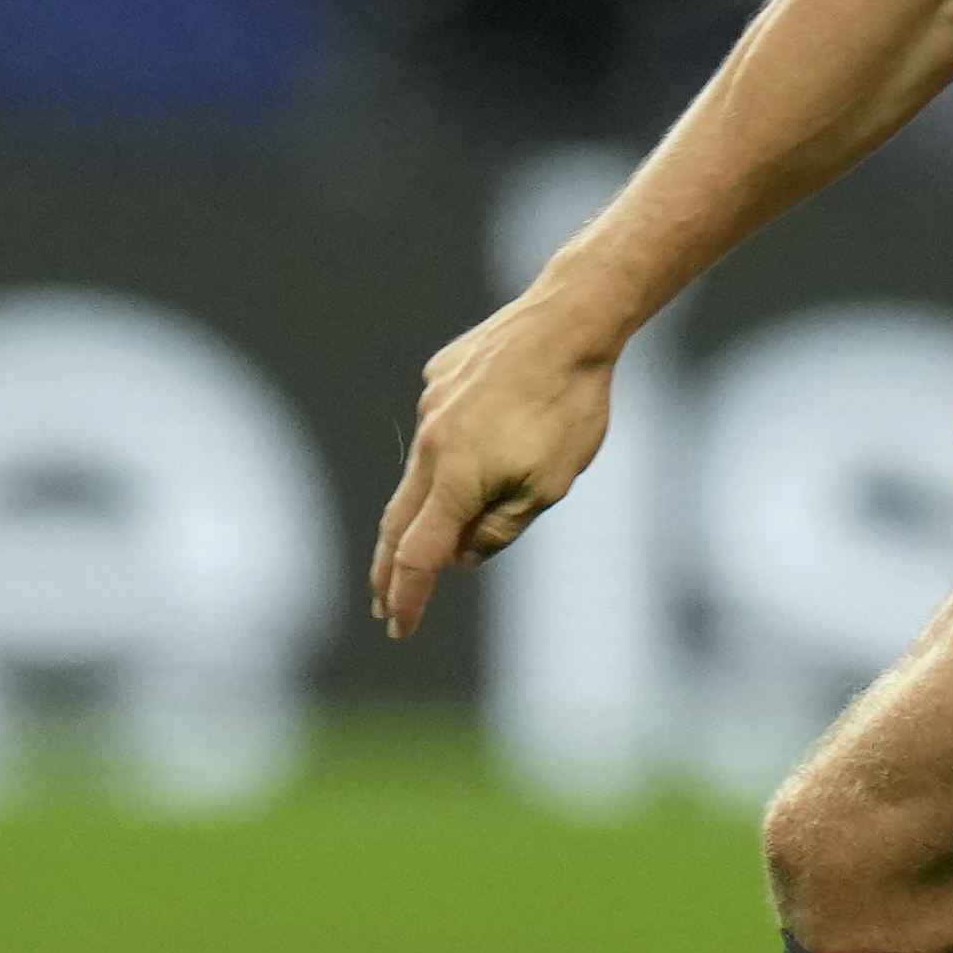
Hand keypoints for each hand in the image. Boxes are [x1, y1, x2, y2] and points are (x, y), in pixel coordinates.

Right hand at [369, 296, 623, 641]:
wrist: (567, 323)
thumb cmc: (568, 408)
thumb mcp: (549, 483)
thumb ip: (501, 526)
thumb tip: (462, 558)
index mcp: (455, 478)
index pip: (419, 556)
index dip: (408, 598)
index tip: (399, 629)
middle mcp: (430, 445)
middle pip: (398, 521)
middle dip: (389, 570)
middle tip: (384, 604)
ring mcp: (430, 408)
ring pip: (417, 472)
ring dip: (419, 511)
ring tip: (424, 542)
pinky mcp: (440, 378)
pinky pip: (440, 425)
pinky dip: (447, 450)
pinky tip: (479, 440)